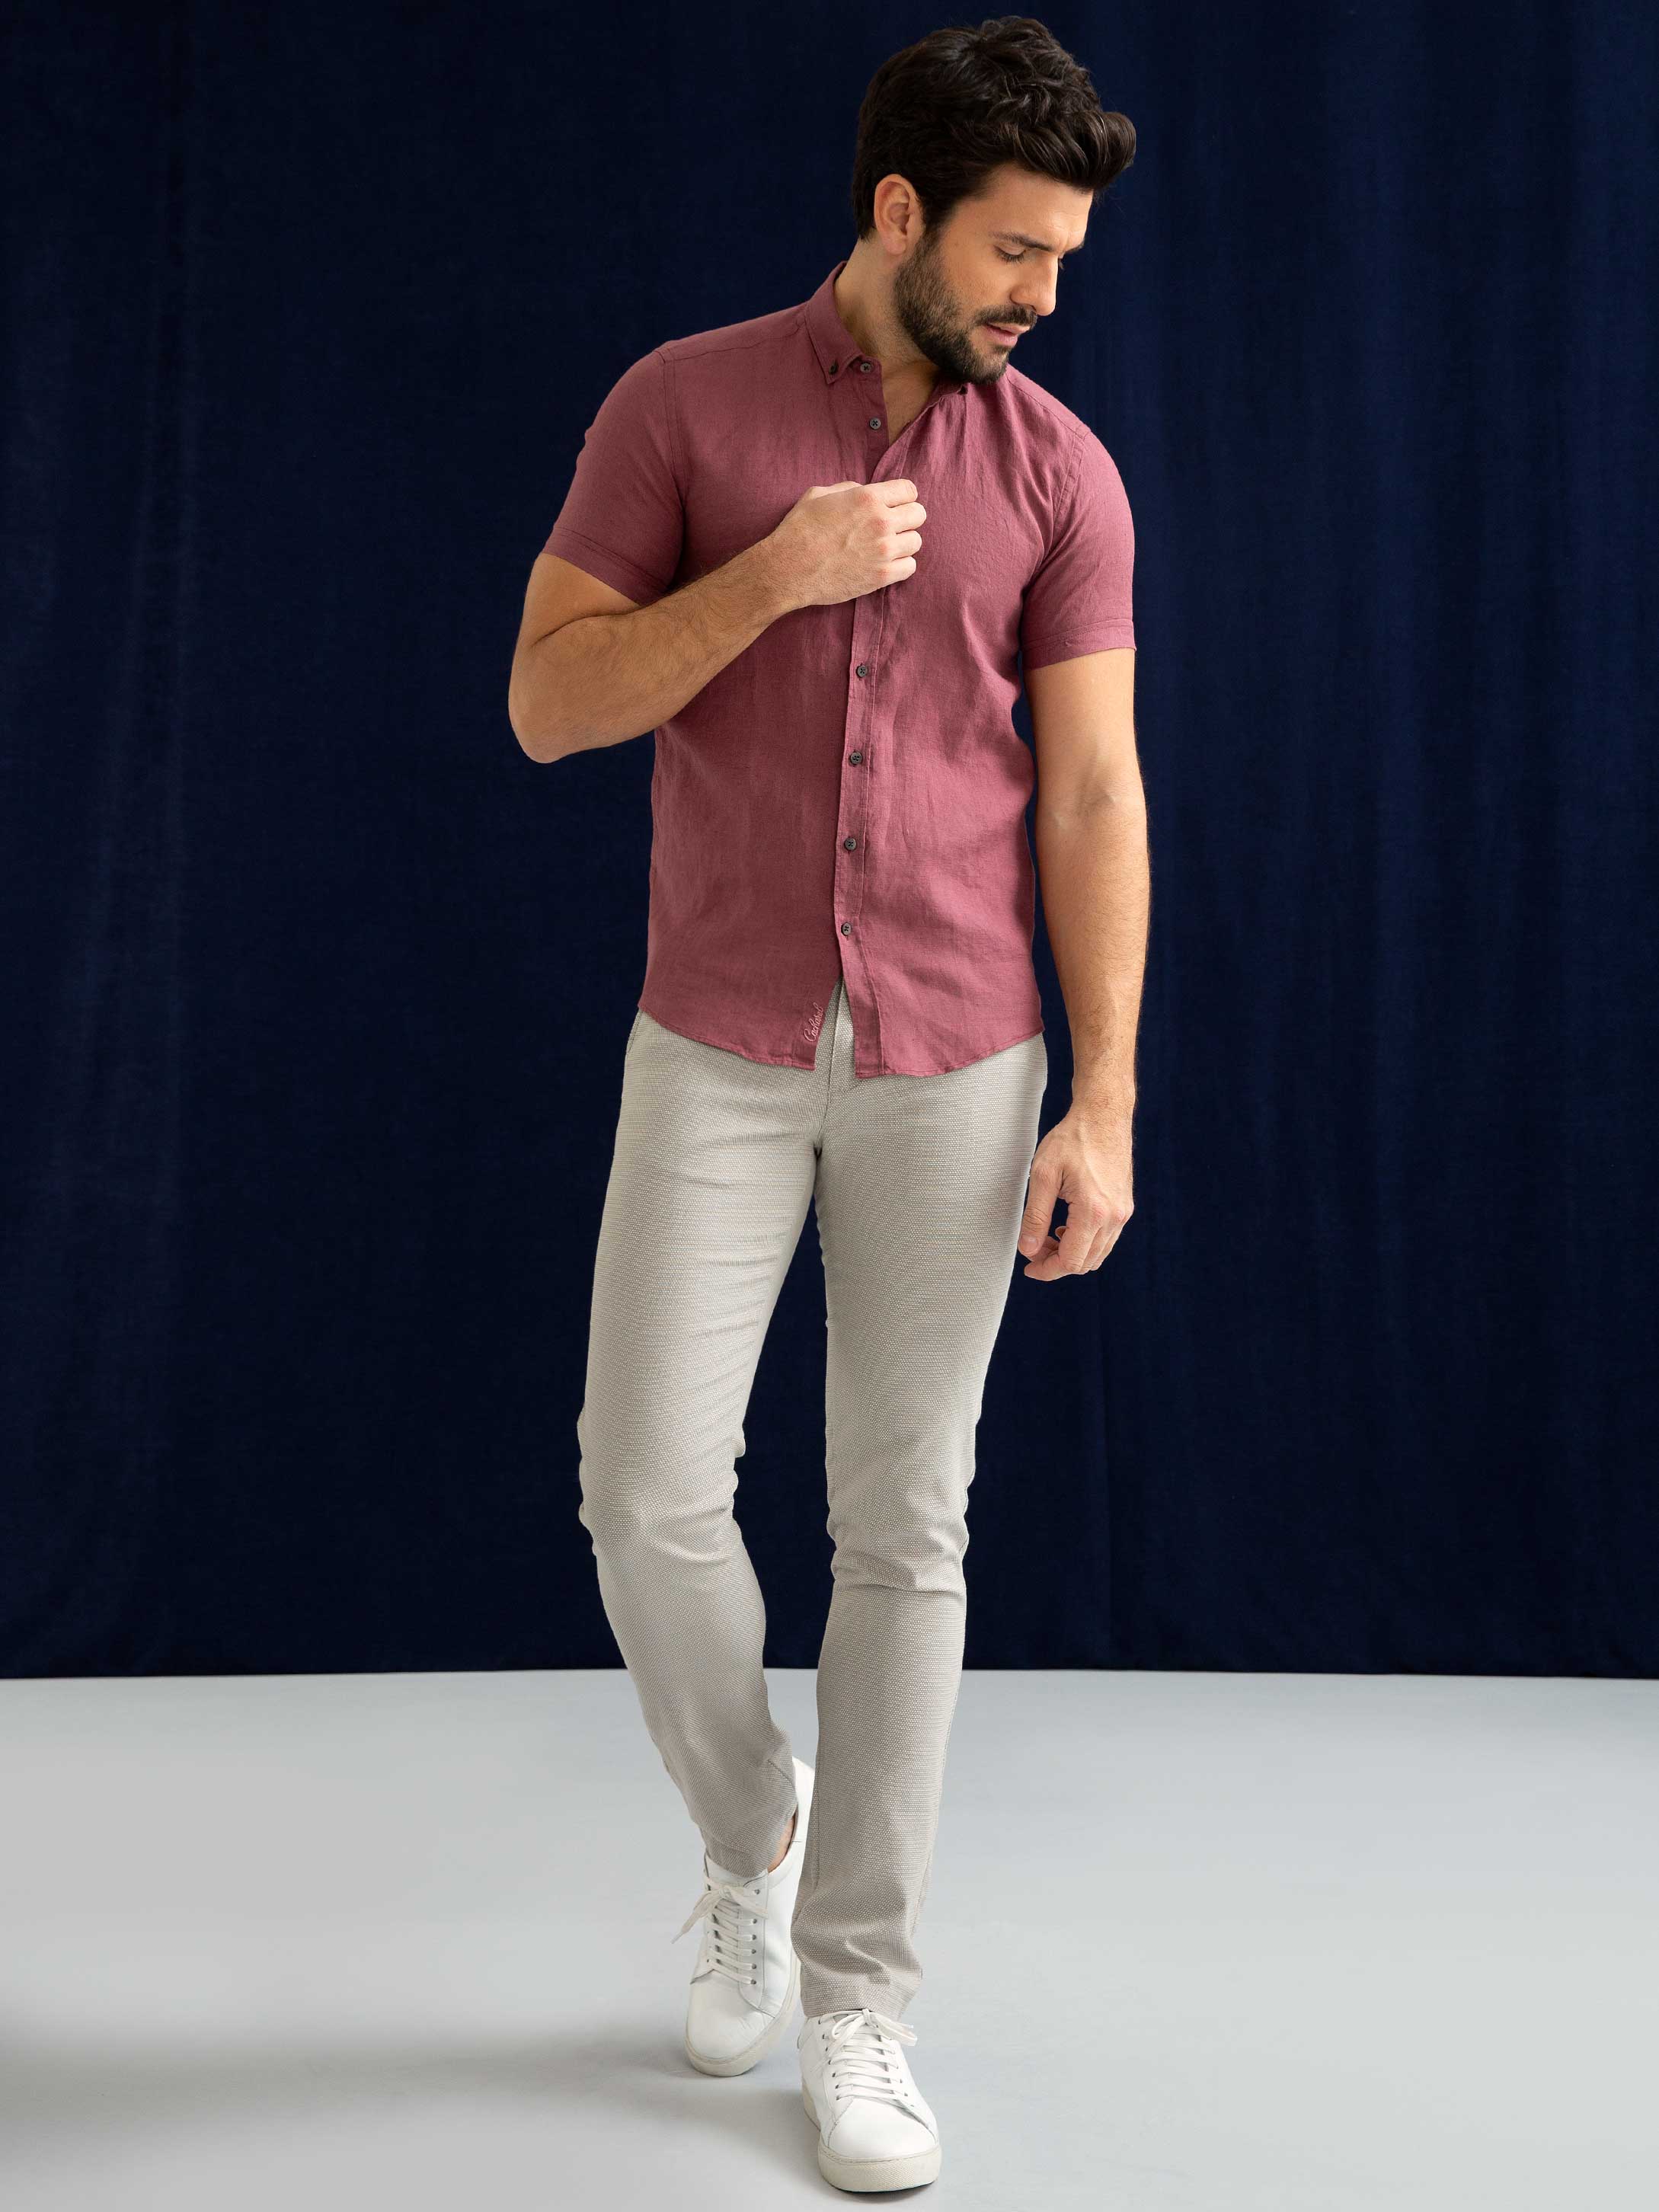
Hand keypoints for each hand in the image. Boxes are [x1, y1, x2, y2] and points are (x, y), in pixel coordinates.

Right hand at [765, 479, 925, 608]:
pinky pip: (911, 567)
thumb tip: (864, 492)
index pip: (909, 490)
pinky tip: (885, 564)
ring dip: (903, 543)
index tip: (894, 505)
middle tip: (891, 526)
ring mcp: (883, 550)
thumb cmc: (799, 530)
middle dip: (907, 518)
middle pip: (919, 514)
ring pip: (916, 542)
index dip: (903, 496)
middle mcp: (880, 522)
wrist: (788, 569)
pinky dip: (901, 566)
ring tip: (885, 547)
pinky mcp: (882, 576)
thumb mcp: (819, 494)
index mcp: (867, 498)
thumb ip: (848, 490)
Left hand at [1017, 1105, 1133, 1279]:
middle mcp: (1114, 1217)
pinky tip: (1066, 1226)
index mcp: (1093, 1211)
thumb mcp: (1042, 1175)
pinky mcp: (1124, 1207)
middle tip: (1034, 1247)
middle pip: (1084, 1263)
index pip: (1070, 1261)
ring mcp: (1123, 1213)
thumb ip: (1034, 1216)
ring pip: (1097, 1255)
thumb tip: (1028, 1249)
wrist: (1103, 1116)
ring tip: (1048, 1235)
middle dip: (1056, 1263)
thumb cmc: (1072, 1139)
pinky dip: (1085, 1242)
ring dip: (1071, 1254)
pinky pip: (1106, 1240)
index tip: (1029, 1266)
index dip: (1046, 1269)